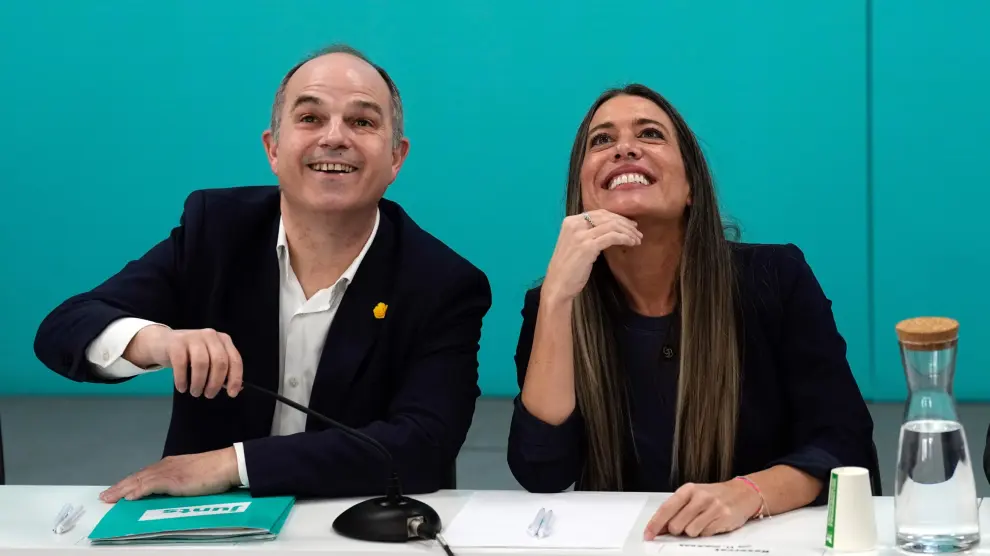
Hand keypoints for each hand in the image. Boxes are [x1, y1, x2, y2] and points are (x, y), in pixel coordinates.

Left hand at [99, 448, 240, 502]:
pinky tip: (129, 498)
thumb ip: (180, 482)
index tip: (118, 489)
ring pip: (139, 481)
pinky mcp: (173, 480)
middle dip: (120, 487)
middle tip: (105, 496)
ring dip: (123, 490)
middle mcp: (166, 466)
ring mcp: (169, 472)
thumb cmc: (216, 471)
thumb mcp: (193, 476)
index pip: (145, 474)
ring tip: (109, 498)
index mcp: (171, 465)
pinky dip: (138, 491)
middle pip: (137, 477)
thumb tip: (171, 492)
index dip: (130, 482)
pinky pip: (150, 486)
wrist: (227, 464)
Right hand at [124, 326, 242, 397]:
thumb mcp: (208, 359)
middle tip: (209, 395)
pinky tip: (182, 387)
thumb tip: (235, 388)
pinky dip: (182, 379)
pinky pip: (181, 364)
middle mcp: (210, 335)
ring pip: (201, 363)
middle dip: (216, 383)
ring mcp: (193, 337)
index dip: (235, 378)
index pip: (235, 360)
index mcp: (223, 340)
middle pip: (220, 362)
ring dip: (199, 383)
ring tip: (195, 392)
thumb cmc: (190, 355)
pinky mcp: (176, 343)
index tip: (232, 394)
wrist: (161, 343)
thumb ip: (221, 371)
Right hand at [542, 209, 641, 303]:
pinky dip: (625, 238)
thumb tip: (609, 229)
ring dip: (628, 232)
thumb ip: (586, 234)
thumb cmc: (567, 269)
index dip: (617, 217)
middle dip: (625, 223)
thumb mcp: (574, 245)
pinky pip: (612, 237)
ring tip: (637, 239)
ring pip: (612, 226)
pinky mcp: (588, 246)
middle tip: (637, 232)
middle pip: (607, 217)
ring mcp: (580, 235)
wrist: (557, 285)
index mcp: (570, 221)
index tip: (629, 224)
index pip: (599, 213)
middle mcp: (574, 224)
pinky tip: (631, 243)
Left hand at [644, 480, 761, 538]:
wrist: (742, 493)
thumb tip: (659, 528)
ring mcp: (712, 507)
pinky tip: (712, 524)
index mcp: (688, 490)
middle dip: (677, 530)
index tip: (648, 535)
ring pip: (690, 531)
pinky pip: (706, 534)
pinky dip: (706, 533)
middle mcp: (700, 497)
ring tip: (701, 523)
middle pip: (676, 525)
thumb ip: (676, 510)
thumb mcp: (693, 497)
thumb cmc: (714, 496)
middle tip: (685, 525)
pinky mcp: (723, 517)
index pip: (666, 509)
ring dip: (693, 532)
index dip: (655, 524)